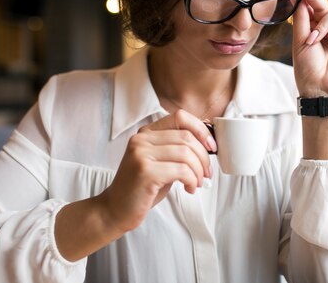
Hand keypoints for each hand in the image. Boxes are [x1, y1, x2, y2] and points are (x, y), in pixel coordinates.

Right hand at [97, 110, 214, 232]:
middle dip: (204, 156)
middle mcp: (141, 139)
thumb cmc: (142, 188)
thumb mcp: (160, 162)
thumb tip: (208, 144)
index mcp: (146, 133)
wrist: (115, 210)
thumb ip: (177, 149)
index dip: (201, 129)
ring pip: (186, 154)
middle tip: (206, 173)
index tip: (212, 147)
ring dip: (198, 171)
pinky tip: (189, 188)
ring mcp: (141, 154)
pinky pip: (182, 170)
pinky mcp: (145, 171)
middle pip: (187, 137)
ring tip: (196, 183)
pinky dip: (192, 180)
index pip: (180, 117)